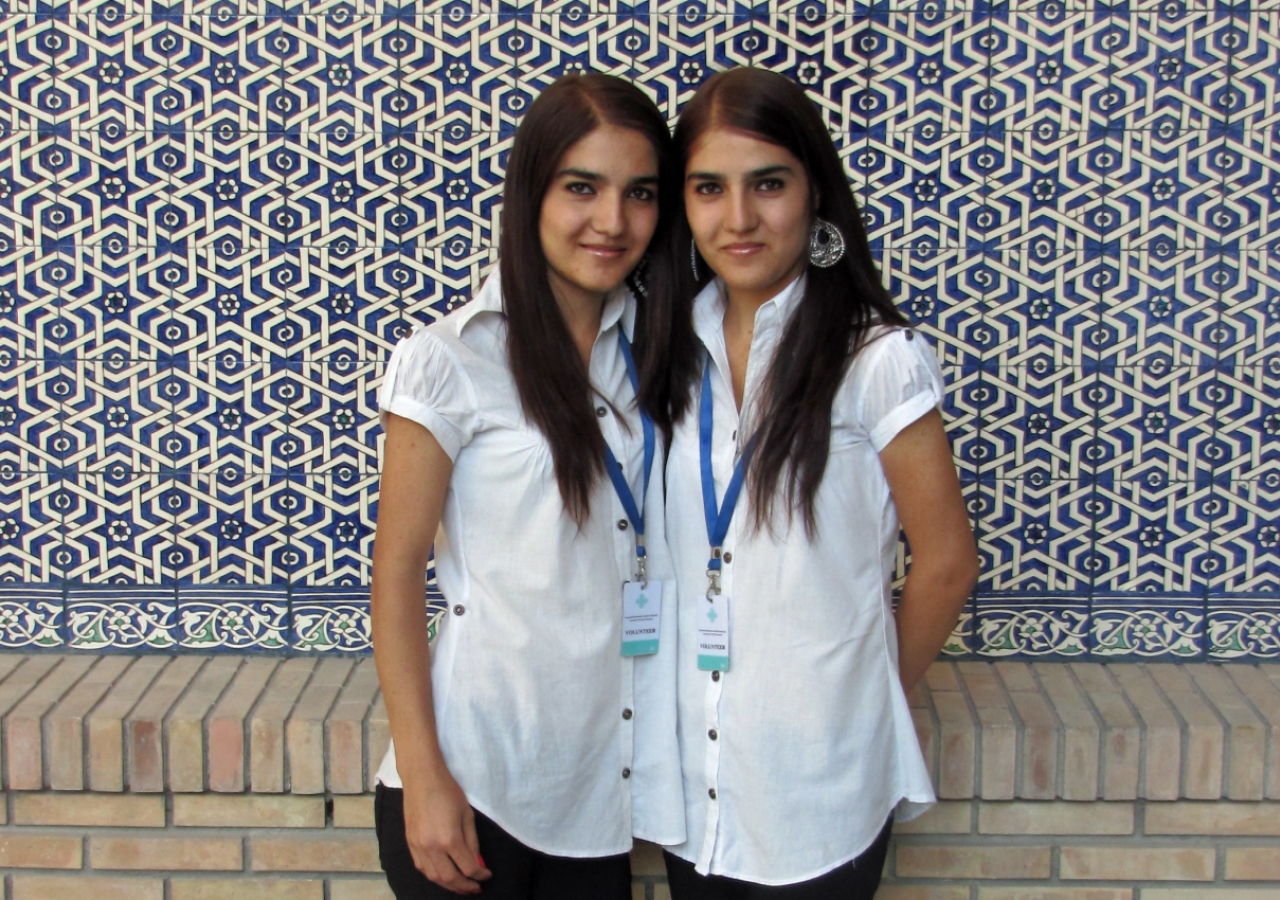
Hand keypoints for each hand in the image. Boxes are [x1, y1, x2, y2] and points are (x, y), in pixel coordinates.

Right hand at [402, 770, 492, 893]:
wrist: (422, 778)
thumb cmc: (448, 791)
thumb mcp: (467, 815)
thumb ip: (472, 842)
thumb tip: (477, 863)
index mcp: (449, 839)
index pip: (467, 868)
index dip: (480, 875)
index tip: (487, 875)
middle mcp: (431, 848)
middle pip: (449, 878)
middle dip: (464, 886)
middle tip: (475, 887)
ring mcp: (418, 847)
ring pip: (433, 877)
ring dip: (448, 885)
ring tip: (460, 885)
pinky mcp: (410, 843)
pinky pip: (422, 868)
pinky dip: (434, 876)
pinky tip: (442, 875)